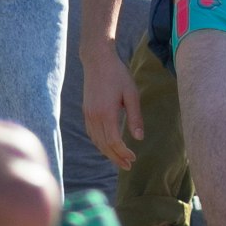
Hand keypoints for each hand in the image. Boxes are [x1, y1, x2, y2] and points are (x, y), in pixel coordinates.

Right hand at [82, 51, 143, 168]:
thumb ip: (135, 116)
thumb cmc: (118, 74)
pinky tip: (108, 146)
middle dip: (116, 158)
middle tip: (128, 165)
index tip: (133, 158)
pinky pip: (92, 134)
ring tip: (120, 159)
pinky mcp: (86, 111)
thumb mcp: (131, 94)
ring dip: (107, 153)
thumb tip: (139, 138)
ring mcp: (88, 114)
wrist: (97, 60)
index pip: (113, 141)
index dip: (123, 152)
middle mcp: (94, 116)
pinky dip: (100, 143)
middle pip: (104, 145)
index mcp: (106, 112)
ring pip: (96, 141)